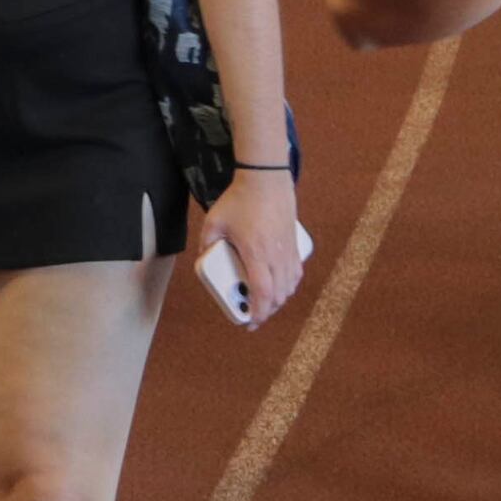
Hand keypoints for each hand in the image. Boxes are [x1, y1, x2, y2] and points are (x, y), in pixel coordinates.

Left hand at [194, 171, 304, 325]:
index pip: (262, 292)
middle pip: (278, 295)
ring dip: (278, 300)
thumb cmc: (240, 199)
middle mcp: (276, 255)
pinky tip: (279, 287)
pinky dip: (288, 286)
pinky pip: (295, 274)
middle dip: (266, 311)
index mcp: (255, 252)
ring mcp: (289, 251)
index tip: (250, 321)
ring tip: (264, 304)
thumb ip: (206, 242)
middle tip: (253, 316)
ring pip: (289, 287)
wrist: (266, 179)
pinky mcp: (296, 245)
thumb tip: (204, 259)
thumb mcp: (214, 221)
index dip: (258, 311)